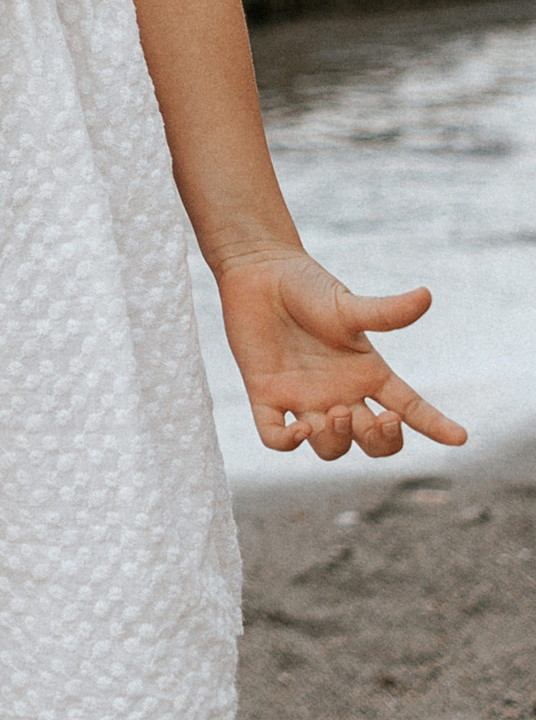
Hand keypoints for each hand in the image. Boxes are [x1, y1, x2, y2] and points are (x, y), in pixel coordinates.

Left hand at [216, 253, 466, 460]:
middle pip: (374, 440)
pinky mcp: (266, 396)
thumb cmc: (307, 286)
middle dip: (383, 441)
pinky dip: (288, 442)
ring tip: (332, 413)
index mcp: (368, 373)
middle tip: (380, 419)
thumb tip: (425, 296)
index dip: (435, 424)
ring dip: (338, 441)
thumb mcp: (348, 305)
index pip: (410, 407)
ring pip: (330, 447)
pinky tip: (298, 429)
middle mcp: (340, 393)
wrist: (259, 271)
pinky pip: (276, 437)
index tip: (460, 437)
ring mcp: (304, 398)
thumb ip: (385, 311)